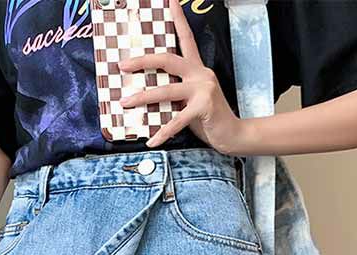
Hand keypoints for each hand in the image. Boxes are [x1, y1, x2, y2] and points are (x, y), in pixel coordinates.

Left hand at [117, 0, 242, 152]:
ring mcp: (203, 89)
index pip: (186, 38)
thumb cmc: (209, 118)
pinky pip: (177, 120)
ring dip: (143, 97)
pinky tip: (152, 140)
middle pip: (167, 59)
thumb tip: (147, 97)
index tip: (170, 1)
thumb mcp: (189, 101)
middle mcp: (200, 74)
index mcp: (197, 69)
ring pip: (166, 89)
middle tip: (122, 65)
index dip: (178, 18)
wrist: (233, 134)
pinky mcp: (204, 107)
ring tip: (126, 103)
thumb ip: (173, 95)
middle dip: (142, 61)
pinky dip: (163, 132)